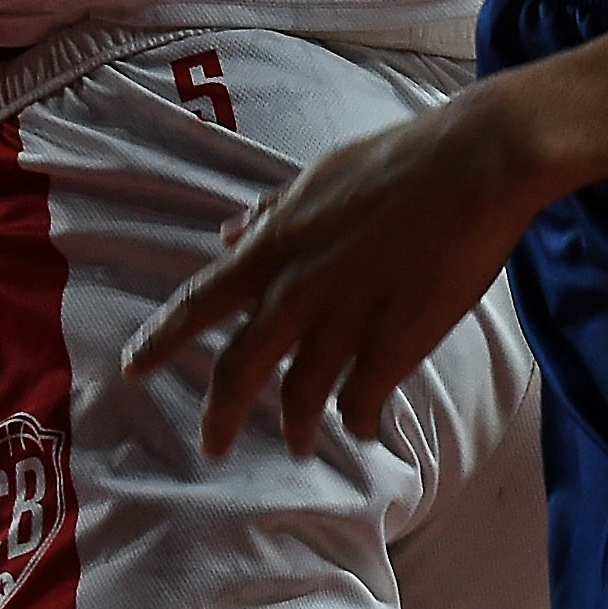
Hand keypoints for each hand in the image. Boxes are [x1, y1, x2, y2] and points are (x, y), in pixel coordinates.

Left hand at [123, 81, 565, 456]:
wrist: (475, 165)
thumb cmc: (399, 161)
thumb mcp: (318, 179)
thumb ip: (270, 215)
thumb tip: (227, 234)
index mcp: (276, 244)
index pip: (202, 300)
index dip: (162, 339)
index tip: (132, 369)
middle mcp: (298, 288)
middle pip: (240, 368)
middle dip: (219, 415)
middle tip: (209, 447)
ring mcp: (346, 320)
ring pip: (301, 396)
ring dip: (295, 428)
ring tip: (297, 445)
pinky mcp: (395, 344)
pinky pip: (360, 403)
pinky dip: (356, 421)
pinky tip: (360, 427)